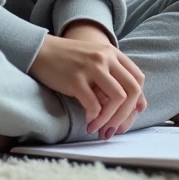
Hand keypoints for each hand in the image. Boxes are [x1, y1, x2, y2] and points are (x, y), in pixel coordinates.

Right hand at [30, 23, 146, 137]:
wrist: (40, 50)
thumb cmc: (68, 59)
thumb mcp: (95, 59)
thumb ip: (112, 75)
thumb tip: (134, 106)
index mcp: (112, 53)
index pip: (138, 78)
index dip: (138, 100)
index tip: (132, 115)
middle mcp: (105, 57)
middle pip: (132, 90)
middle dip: (127, 115)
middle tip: (116, 129)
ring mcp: (91, 67)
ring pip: (117, 98)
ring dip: (111, 119)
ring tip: (100, 128)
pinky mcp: (76, 79)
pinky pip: (94, 105)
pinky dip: (94, 118)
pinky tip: (89, 122)